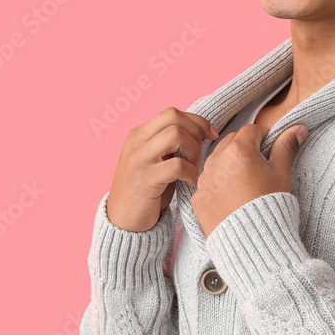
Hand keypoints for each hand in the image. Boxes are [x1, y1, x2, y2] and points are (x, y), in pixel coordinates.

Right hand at [107, 107, 218, 231]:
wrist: (123, 221)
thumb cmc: (146, 190)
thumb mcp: (153, 160)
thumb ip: (168, 144)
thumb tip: (200, 132)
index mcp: (139, 134)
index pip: (172, 113)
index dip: (197, 121)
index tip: (212, 134)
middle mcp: (136, 142)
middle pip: (174, 117)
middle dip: (195, 133)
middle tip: (199, 154)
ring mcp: (138, 160)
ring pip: (175, 135)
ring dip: (193, 150)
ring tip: (194, 167)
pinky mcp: (144, 181)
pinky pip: (177, 166)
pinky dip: (191, 173)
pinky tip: (190, 183)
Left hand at [192, 123, 307, 237]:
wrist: (252, 242)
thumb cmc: (270, 204)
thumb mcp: (281, 173)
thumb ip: (286, 147)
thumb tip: (298, 128)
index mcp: (239, 149)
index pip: (252, 131)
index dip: (264, 137)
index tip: (271, 148)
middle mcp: (217, 160)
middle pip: (231, 142)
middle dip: (245, 148)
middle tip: (259, 166)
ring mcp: (205, 180)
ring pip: (217, 161)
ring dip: (229, 165)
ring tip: (246, 184)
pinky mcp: (198, 198)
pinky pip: (208, 183)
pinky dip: (218, 185)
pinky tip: (232, 198)